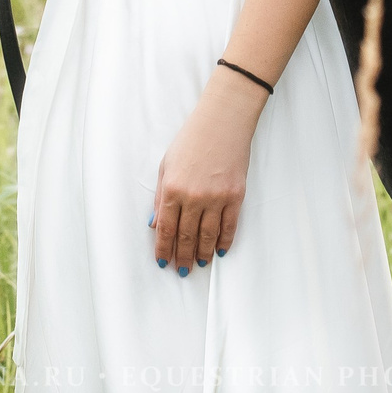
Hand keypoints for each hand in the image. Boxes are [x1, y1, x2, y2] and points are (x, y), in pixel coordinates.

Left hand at [149, 72, 263, 273]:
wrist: (223, 121)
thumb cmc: (192, 139)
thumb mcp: (167, 165)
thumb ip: (161, 197)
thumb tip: (155, 224)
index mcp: (172, 189)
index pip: (166, 229)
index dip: (164, 249)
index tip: (163, 262)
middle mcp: (193, 197)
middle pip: (186, 236)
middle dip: (182, 256)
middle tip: (181, 271)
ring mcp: (216, 198)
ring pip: (207, 236)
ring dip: (202, 253)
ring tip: (198, 264)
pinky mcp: (235, 196)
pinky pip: (229, 226)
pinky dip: (224, 242)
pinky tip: (219, 251)